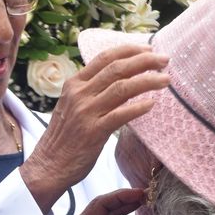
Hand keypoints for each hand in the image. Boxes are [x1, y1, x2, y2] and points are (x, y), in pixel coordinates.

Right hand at [20, 45, 170, 213]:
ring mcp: (86, 112)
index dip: (129, 50)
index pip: (104, 57)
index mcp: (74, 84)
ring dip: (148, 81)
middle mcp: (80, 94)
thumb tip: (116, 80)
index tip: (148, 49)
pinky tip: (152, 104)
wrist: (49, 165)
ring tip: (165, 80)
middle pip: (117, 69)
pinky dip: (138, 108)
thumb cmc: (64, 138)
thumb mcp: (72, 106)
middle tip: (164, 60)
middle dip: (144, 61)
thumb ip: (90, 91)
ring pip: (122, 88)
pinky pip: (121, 115)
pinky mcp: (93, 132)